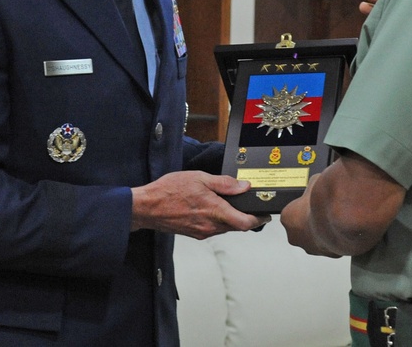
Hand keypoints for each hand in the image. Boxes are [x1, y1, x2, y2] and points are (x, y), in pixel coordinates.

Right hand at [132, 171, 269, 238]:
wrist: (146, 207)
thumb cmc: (169, 191)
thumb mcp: (199, 178)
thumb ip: (224, 183)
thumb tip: (243, 186)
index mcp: (215, 212)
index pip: (245, 223)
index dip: (258, 219)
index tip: (265, 214)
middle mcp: (210, 226)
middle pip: (237, 226)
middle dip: (245, 217)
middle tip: (248, 204)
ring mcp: (202, 232)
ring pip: (225, 228)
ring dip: (230, 218)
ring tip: (227, 203)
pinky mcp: (194, 234)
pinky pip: (213, 229)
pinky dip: (218, 220)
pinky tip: (211, 208)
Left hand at [280, 175, 339, 257]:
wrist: (342, 217)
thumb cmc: (324, 202)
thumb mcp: (314, 181)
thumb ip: (312, 186)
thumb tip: (316, 183)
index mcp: (287, 218)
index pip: (291, 213)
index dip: (302, 206)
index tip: (311, 202)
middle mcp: (296, 236)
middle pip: (301, 228)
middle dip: (311, 221)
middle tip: (323, 210)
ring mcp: (312, 248)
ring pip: (315, 239)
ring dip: (323, 231)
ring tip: (335, 218)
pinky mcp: (329, 254)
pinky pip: (331, 244)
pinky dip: (336, 237)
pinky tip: (343, 225)